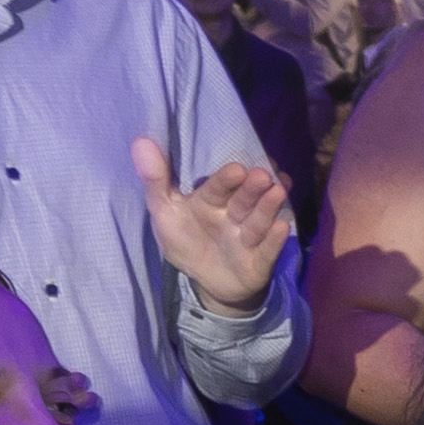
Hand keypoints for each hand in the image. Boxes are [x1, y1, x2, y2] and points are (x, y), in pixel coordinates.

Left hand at [133, 134, 294, 309]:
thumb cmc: (186, 242)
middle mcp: (234, 214)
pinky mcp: (261, 260)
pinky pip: (268, 250)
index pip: (218, 187)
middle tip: (262, 176)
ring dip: (268, 207)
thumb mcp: (164, 213)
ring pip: (258, 220)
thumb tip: (140, 141)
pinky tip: (283, 227)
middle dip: (253, 189)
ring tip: (279, 191)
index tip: (237, 168)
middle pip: (243, 200)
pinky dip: (275, 240)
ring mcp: (249, 236)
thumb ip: (155, 181)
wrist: (209, 283)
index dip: (226, 178)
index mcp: (210, 201)